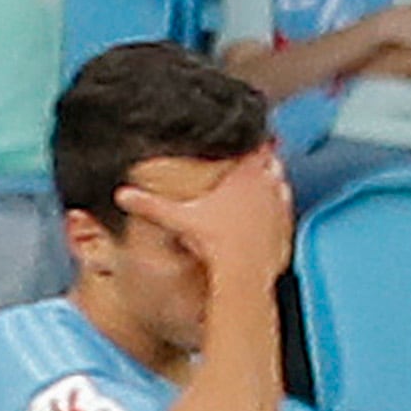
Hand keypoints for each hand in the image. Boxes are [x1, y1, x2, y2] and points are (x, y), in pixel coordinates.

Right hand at [120, 147, 294, 293]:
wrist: (242, 272)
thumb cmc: (214, 242)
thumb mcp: (178, 220)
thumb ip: (150, 205)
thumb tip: (121, 195)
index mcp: (242, 178)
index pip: (253, 149)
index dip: (253, 142)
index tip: (252, 138)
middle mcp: (266, 189)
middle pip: (271, 163)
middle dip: (265, 159)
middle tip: (260, 155)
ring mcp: (280, 208)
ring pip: (283, 184)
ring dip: (276, 180)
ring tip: (269, 177)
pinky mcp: (287, 228)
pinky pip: (288, 210)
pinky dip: (283, 206)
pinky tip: (277, 206)